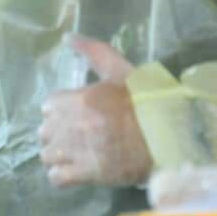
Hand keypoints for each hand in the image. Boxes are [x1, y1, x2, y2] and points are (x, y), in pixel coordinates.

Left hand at [39, 36, 151, 186]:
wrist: (171, 137)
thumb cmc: (146, 102)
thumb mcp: (119, 70)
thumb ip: (92, 51)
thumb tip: (67, 37)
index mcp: (77, 100)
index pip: (48, 106)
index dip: (60, 110)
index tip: (75, 114)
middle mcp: (72, 126)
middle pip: (45, 131)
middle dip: (58, 133)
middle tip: (77, 135)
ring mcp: (77, 152)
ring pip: (48, 155)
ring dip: (57, 155)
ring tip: (75, 155)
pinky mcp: (87, 175)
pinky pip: (57, 178)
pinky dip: (61, 176)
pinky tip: (74, 171)